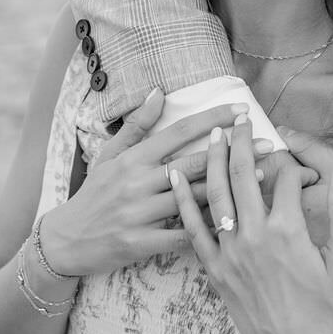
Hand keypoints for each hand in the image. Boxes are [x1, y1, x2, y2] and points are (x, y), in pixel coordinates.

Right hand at [40, 91, 259, 277]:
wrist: (65, 240)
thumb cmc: (93, 194)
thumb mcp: (109, 156)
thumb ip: (136, 125)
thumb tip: (160, 91)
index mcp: (132, 159)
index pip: (178, 132)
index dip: (211, 119)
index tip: (239, 109)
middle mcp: (137, 183)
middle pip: (194, 163)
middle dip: (234, 152)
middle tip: (267, 143)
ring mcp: (139, 213)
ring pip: (193, 198)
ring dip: (230, 186)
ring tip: (261, 177)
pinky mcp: (140, 242)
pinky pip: (182, 235)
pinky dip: (208, 228)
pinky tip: (237, 222)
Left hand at [169, 118, 332, 333]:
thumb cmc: (327, 310)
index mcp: (289, 230)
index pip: (286, 177)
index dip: (294, 165)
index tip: (300, 165)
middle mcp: (255, 236)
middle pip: (245, 176)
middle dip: (243, 143)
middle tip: (239, 119)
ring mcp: (231, 253)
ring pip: (216, 195)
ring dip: (213, 161)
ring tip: (212, 135)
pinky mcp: (215, 270)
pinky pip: (193, 230)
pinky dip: (183, 201)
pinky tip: (175, 177)